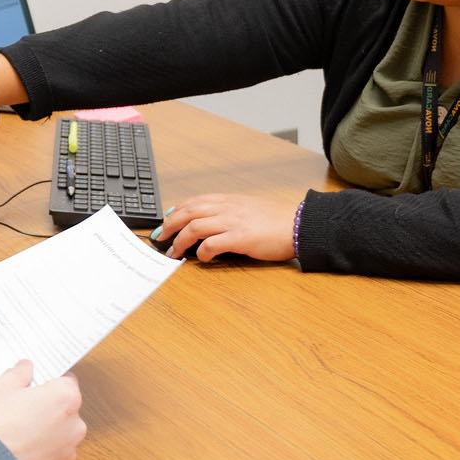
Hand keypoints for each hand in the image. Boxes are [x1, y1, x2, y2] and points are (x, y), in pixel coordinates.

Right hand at [0, 360, 84, 459]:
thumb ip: (18, 374)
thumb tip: (26, 368)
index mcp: (64, 398)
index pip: (66, 382)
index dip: (49, 382)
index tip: (35, 384)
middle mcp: (74, 425)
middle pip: (65, 409)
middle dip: (47, 407)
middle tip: (20, 408)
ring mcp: (67, 451)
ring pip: (59, 433)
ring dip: (45, 431)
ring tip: (16, 432)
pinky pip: (51, 454)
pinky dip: (39, 451)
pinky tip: (18, 450)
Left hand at [154, 192, 304, 261]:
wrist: (299, 225)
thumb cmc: (277, 220)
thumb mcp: (248, 209)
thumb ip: (228, 212)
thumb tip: (209, 224)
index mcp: (229, 200)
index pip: (194, 201)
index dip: (175, 211)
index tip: (165, 221)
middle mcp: (228, 208)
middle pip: (188, 212)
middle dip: (169, 225)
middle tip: (160, 238)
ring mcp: (234, 222)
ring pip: (195, 227)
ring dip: (180, 241)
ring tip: (174, 253)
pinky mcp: (241, 238)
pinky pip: (213, 243)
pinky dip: (202, 252)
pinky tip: (201, 258)